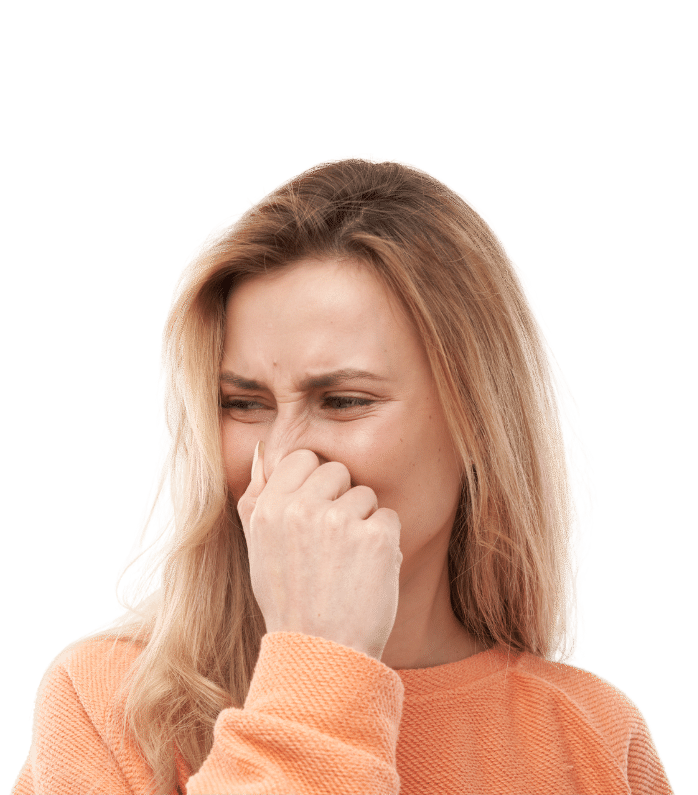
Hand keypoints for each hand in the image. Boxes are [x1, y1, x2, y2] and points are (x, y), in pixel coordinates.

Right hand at [236, 443, 402, 660]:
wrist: (322, 652)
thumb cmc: (290, 600)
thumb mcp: (258, 549)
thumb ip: (257, 497)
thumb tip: (263, 451)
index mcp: (268, 509)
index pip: (304, 459)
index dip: (315, 484)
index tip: (316, 514)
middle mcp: (301, 509)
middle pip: (338, 472)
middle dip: (341, 501)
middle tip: (331, 546)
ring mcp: (339, 521)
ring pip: (366, 495)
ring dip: (363, 524)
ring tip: (346, 564)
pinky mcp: (374, 538)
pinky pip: (389, 518)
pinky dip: (384, 544)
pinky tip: (366, 572)